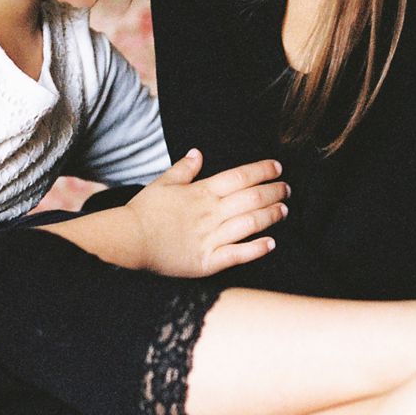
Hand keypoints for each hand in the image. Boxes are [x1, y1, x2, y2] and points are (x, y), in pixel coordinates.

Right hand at [123, 149, 287, 276]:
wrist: (129, 240)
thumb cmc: (143, 212)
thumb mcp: (162, 183)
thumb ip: (183, 169)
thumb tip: (197, 153)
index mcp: (201, 192)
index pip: (239, 176)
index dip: (262, 170)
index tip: (277, 168)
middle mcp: (211, 213)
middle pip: (251, 198)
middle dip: (273, 192)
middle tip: (287, 188)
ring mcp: (211, 238)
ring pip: (250, 224)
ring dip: (271, 216)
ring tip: (284, 210)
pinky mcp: (207, 261)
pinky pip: (237, 254)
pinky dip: (256, 249)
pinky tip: (270, 243)